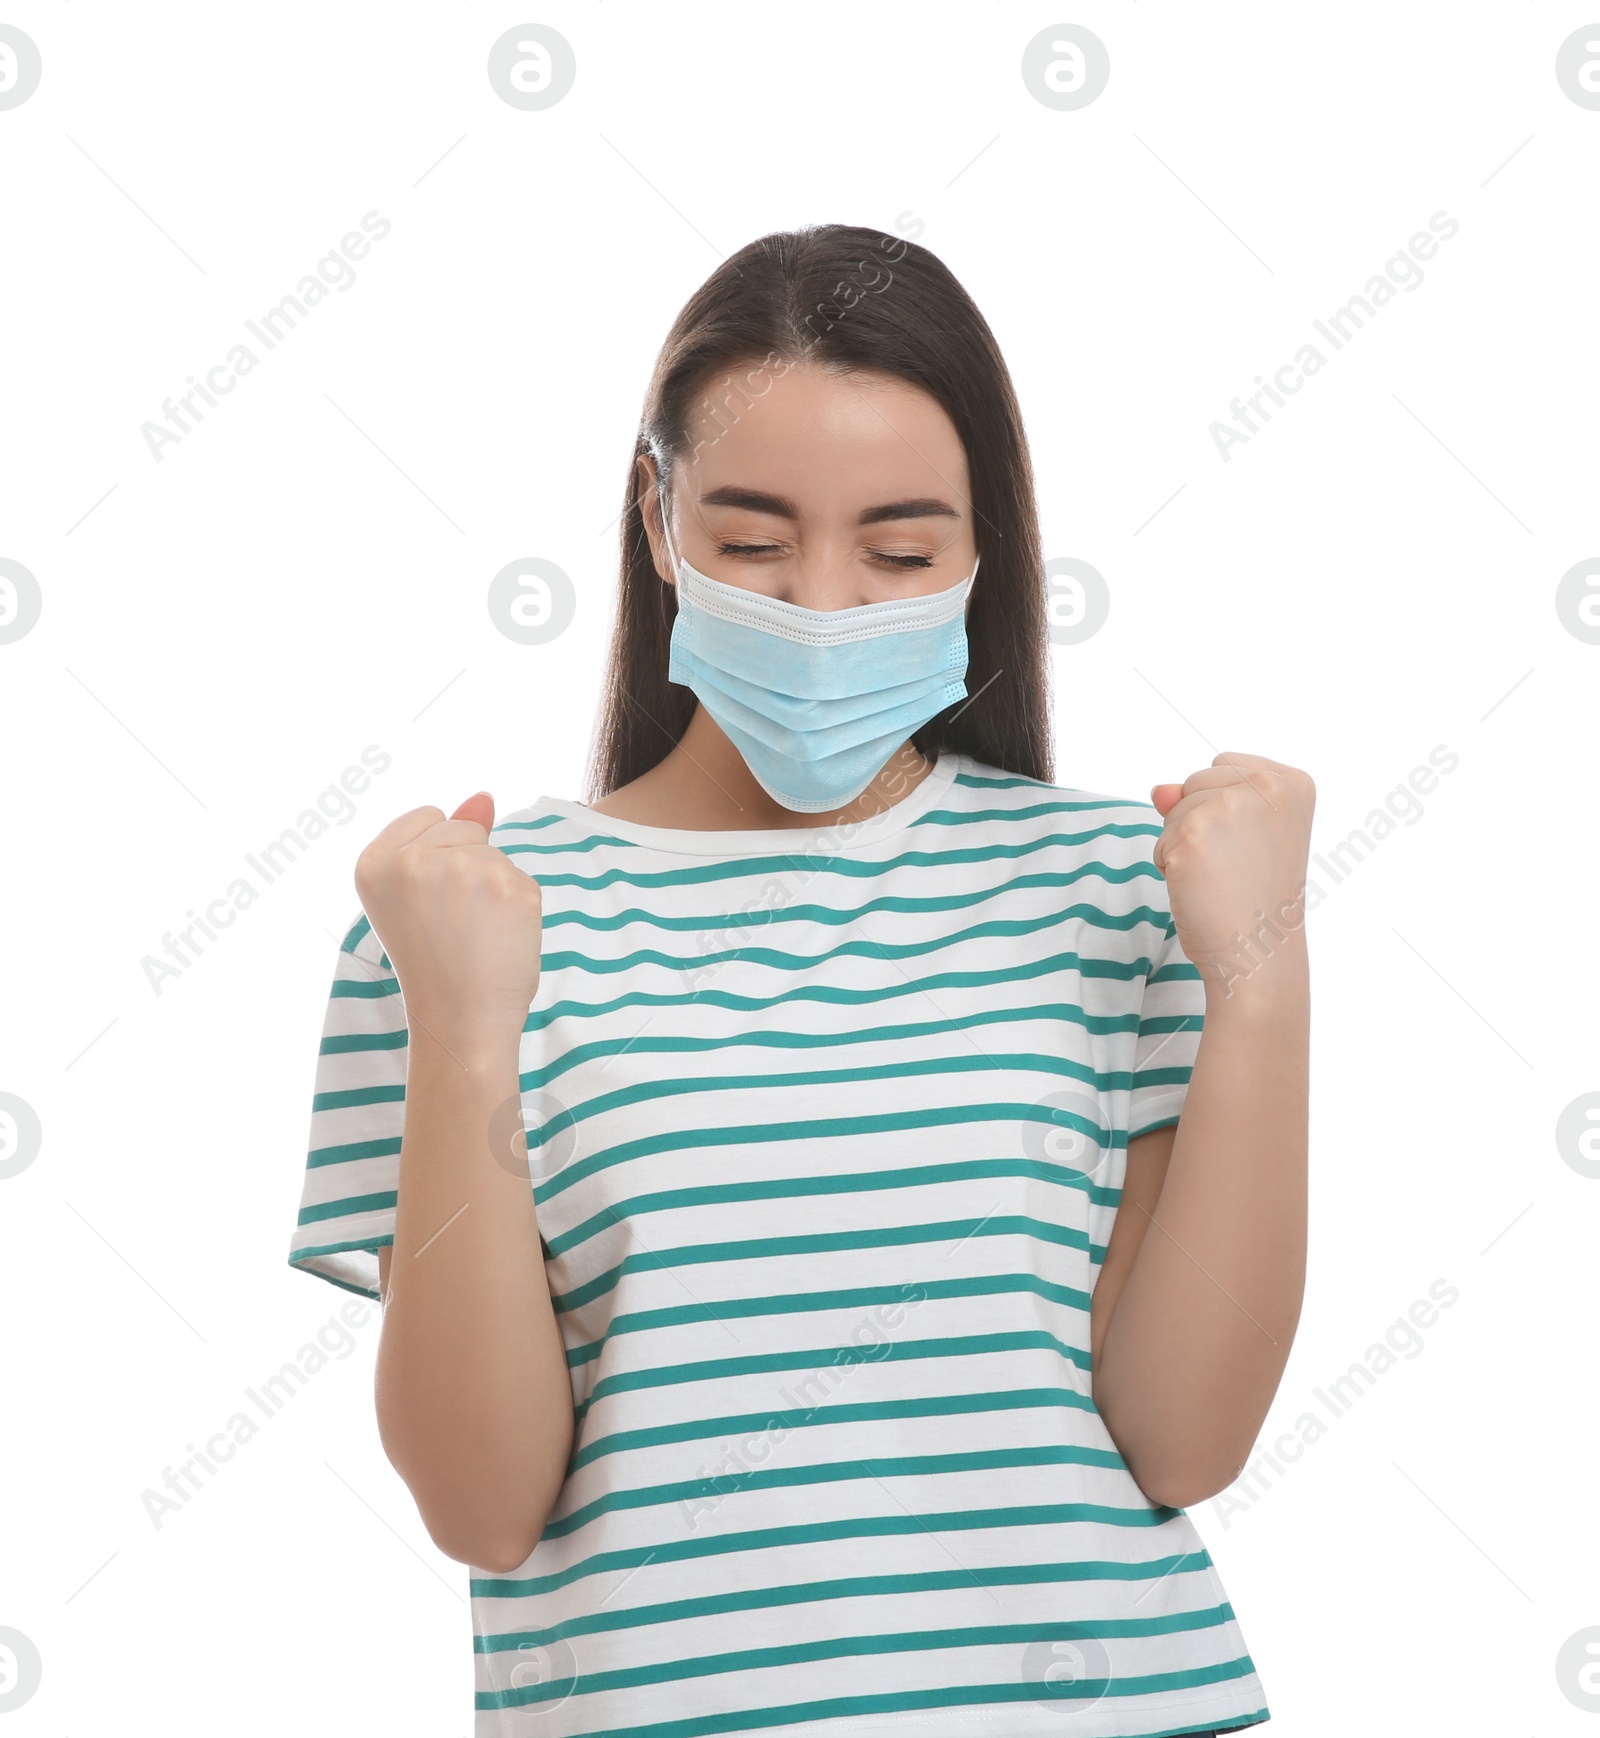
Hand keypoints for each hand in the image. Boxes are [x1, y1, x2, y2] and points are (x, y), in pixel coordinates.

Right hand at [354, 791, 542, 1054]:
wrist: (459, 1023)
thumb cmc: (434, 963)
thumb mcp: (414, 895)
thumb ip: (443, 837)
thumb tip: (484, 797)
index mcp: (373, 863)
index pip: (426, 816)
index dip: (435, 859)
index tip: (426, 903)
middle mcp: (412, 861)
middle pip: (464, 830)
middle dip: (465, 868)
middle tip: (450, 925)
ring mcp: (463, 870)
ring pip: (495, 853)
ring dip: (493, 888)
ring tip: (473, 935)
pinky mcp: (510, 886)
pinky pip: (522, 878)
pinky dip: (518, 907)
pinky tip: (499, 938)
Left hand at [1149, 752, 1314, 997]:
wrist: (1260, 953)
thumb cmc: (1255, 897)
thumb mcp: (1240, 834)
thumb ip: (1200, 797)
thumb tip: (1159, 790)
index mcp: (1293, 782)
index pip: (1223, 765)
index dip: (1223, 808)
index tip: (1253, 845)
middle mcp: (1268, 785)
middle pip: (1195, 780)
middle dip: (1200, 822)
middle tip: (1235, 865)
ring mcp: (1229, 807)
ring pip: (1174, 809)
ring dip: (1183, 844)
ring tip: (1220, 876)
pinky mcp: (1192, 833)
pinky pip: (1160, 840)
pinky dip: (1170, 866)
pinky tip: (1201, 887)